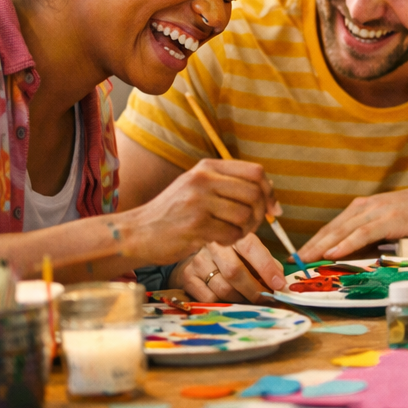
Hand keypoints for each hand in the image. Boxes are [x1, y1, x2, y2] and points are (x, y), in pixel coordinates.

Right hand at [119, 159, 275, 264]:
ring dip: (245, 230)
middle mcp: (203, 180)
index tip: (272, 208)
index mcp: (207, 167)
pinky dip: (230, 240)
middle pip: (255, 193)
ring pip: (246, 215)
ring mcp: (199, 202)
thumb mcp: (198, 187)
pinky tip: (217, 240)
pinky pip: (232, 234)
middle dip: (260, 214)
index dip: (269, 191)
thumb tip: (270, 193)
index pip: (255, 172)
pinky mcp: (196, 225)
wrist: (136, 233)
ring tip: (230, 232)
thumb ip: (230, 185)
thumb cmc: (173, 213)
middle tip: (250, 225)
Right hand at [172, 234, 286, 302]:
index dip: (266, 267)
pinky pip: (209, 298)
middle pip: (235, 272)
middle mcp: (213, 245)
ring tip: (250, 299)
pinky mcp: (187, 276)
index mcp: (233, 234)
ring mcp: (198, 261)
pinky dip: (224, 303)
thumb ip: (265, 261)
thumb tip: (280, 281)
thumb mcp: (248, 249)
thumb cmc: (229, 252)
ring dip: (241, 298)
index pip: (251, 248)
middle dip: (255, 289)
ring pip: (223, 288)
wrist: (195, 252)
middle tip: (266, 298)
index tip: (279, 284)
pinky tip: (230, 299)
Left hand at [300, 184, 407, 260]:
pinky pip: (363, 233)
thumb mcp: (395, 224)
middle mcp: (369, 206)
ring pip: (344, 230)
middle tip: (294, 260)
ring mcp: (380, 211)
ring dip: (322, 245)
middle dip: (313, 244)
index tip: (302, 254)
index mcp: (368, 206)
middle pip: (334, 227)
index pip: (336, 225)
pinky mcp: (392, 219)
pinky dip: (346, 243)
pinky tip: (332, 253)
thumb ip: (374, 236)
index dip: (317, 240)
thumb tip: (355, 254)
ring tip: (305, 259)